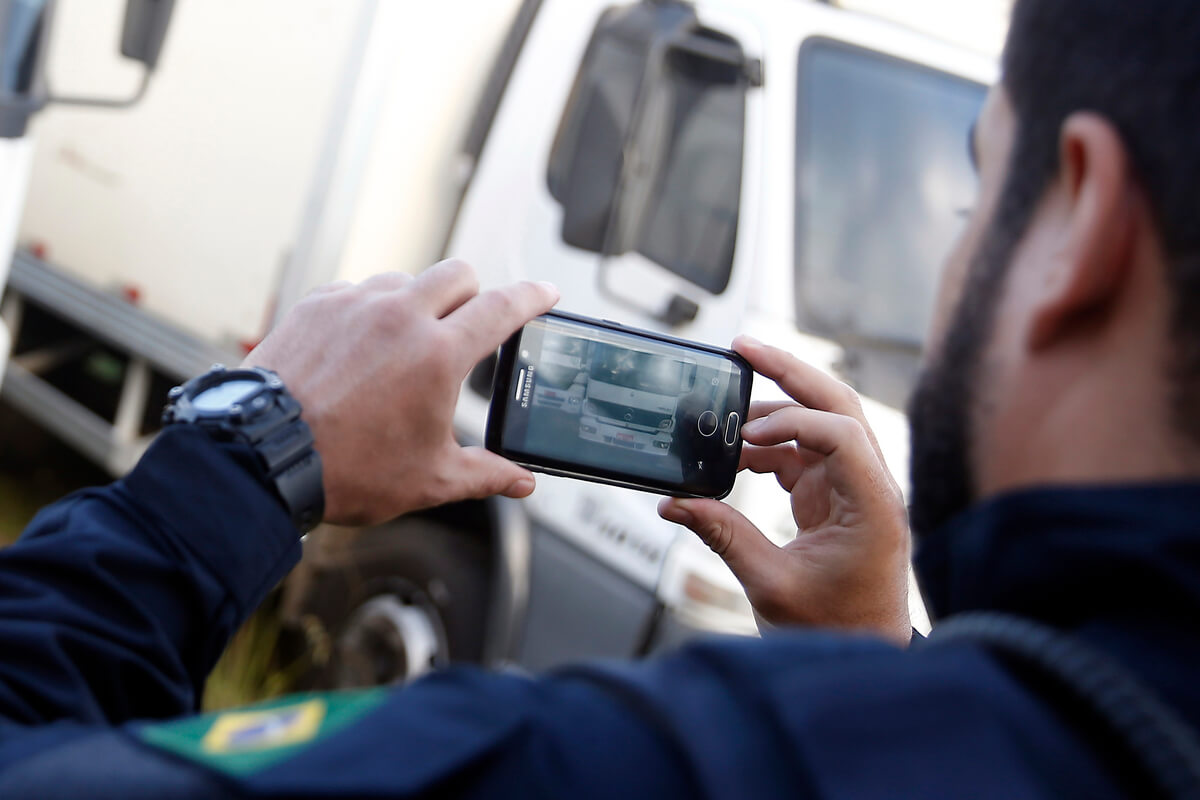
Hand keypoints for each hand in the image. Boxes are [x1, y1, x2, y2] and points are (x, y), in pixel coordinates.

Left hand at [242, 260, 558, 525]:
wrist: (262, 458)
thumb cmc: (347, 471)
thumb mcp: (429, 480)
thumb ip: (485, 474)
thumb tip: (521, 482)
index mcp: (439, 355)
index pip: (503, 307)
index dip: (533, 297)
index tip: (546, 294)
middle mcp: (400, 316)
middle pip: (459, 274)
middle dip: (474, 294)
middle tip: (470, 327)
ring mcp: (355, 304)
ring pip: (406, 281)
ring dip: (418, 303)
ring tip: (407, 346)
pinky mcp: (317, 305)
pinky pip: (358, 292)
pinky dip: (370, 311)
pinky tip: (362, 348)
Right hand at [658, 337, 911, 644]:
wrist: (864, 654)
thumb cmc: (836, 629)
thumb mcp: (771, 584)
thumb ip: (723, 535)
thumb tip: (675, 503)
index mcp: (872, 504)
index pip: (841, 433)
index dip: (792, 421)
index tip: (746, 435)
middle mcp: (870, 485)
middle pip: (836, 404)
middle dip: (789, 372)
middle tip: (744, 348)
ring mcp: (853, 486)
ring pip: (819, 421)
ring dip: (774, 410)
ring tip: (724, 408)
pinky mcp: (835, 495)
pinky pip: (802, 451)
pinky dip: (768, 446)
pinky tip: (734, 451)